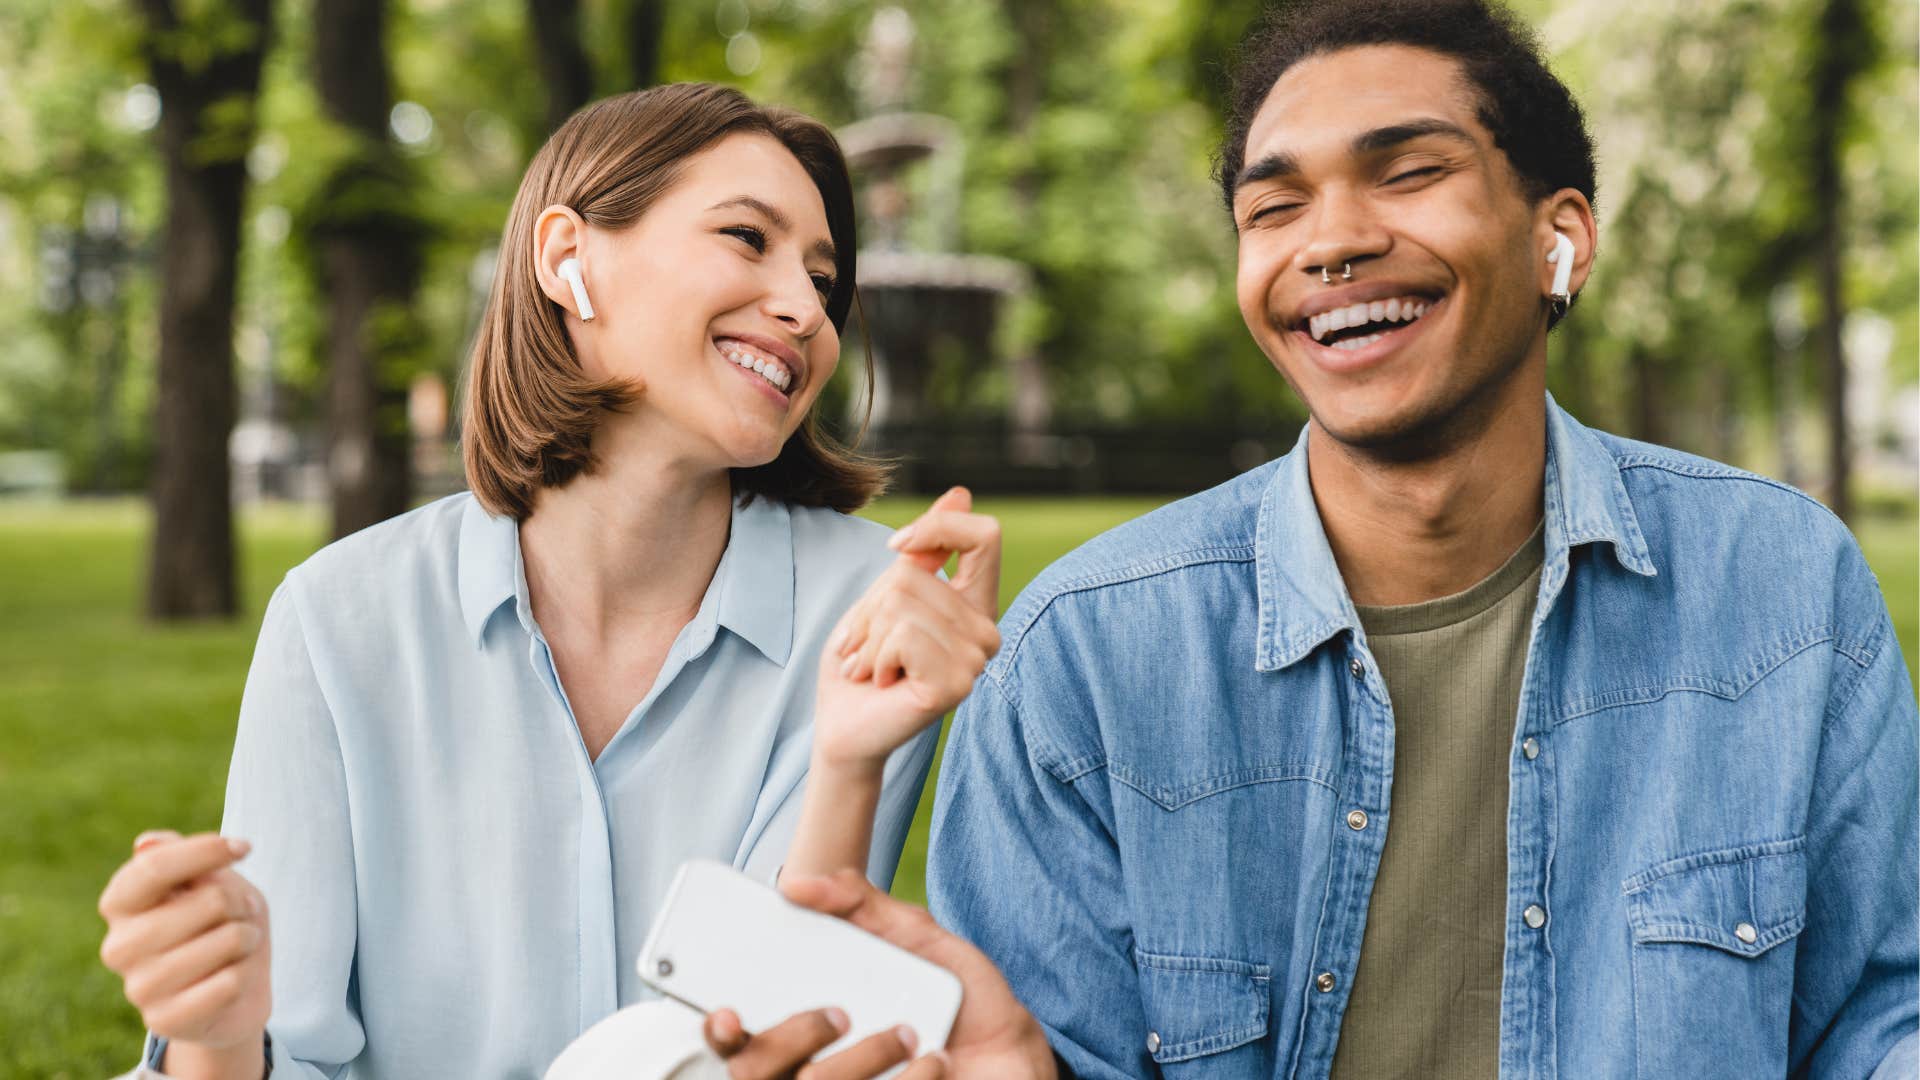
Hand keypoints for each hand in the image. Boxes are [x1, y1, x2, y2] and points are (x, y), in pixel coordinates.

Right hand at [97, 831, 271, 1071]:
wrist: (233, 992)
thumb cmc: (218, 923)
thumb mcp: (210, 879)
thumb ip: (182, 857)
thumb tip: (146, 843)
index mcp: (119, 903)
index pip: (156, 864)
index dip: (208, 850)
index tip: (244, 848)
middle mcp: (118, 946)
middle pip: (209, 900)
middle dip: (240, 902)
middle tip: (237, 916)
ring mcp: (138, 987)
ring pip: (228, 939)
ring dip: (247, 939)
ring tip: (234, 948)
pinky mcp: (162, 1022)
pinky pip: (231, 982)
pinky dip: (245, 976)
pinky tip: (228, 981)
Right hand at [702, 870, 1055, 1078]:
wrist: (1015, 1049)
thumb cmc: (959, 996)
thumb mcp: (916, 936)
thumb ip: (860, 903)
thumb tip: (795, 883)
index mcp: (808, 1021)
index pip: (736, 1038)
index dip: (718, 1031)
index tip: (728, 1013)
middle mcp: (815, 1067)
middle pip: (756, 1071)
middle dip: (793, 1036)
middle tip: (840, 1013)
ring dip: (865, 1058)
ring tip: (912, 1035)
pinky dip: (910, 1079)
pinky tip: (938, 1062)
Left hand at [813, 488, 1001, 771]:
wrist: (842, 728)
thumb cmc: (862, 662)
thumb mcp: (886, 595)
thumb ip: (923, 552)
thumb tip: (961, 493)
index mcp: (975, 605)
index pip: (985, 535)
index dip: (937, 528)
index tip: (895, 547)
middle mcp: (986, 632)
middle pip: (914, 572)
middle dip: (871, 607)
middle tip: (870, 648)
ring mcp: (975, 662)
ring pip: (902, 603)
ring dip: (868, 636)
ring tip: (873, 667)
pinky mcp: (954, 686)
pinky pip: (903, 636)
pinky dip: (874, 656)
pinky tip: (882, 682)